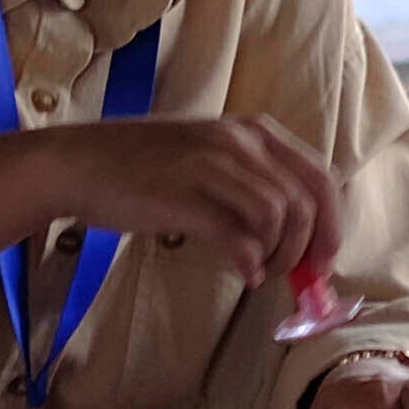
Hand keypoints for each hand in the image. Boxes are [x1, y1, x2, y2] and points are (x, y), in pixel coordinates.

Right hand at [33, 113, 343, 289]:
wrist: (76, 163)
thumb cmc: (141, 169)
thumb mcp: (207, 159)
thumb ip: (251, 188)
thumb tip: (296, 241)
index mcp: (251, 131)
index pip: (319, 178)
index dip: (332, 225)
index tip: (324, 262)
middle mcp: (237, 141)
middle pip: (305, 202)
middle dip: (309, 249)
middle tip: (293, 277)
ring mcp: (210, 166)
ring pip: (278, 219)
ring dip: (278, 257)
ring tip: (259, 271)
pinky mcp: (184, 196)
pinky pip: (239, 236)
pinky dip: (250, 263)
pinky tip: (243, 274)